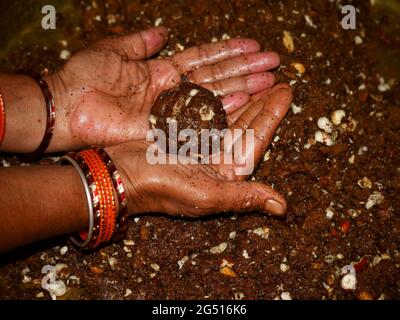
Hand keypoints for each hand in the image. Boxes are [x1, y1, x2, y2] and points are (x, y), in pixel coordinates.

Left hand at [46, 27, 279, 150]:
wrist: (64, 106)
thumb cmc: (84, 77)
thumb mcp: (114, 50)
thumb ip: (140, 42)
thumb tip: (163, 31)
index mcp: (162, 72)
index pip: (203, 59)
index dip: (228, 52)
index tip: (253, 45)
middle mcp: (172, 92)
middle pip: (216, 77)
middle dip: (245, 69)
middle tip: (274, 63)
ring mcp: (171, 111)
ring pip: (213, 97)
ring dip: (242, 88)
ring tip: (268, 81)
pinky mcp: (165, 129)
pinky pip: (197, 119)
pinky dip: (220, 111)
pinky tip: (243, 102)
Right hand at [105, 84, 291, 216]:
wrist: (121, 174)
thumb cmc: (162, 187)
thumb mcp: (207, 195)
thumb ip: (244, 198)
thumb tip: (282, 208)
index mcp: (227, 175)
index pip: (256, 142)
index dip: (272, 117)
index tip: (285, 92)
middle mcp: (217, 160)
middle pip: (246, 126)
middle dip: (262, 103)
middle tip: (278, 79)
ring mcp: (201, 145)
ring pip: (229, 117)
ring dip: (245, 98)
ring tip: (260, 78)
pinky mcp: (184, 133)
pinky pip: (208, 112)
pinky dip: (219, 98)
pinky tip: (228, 84)